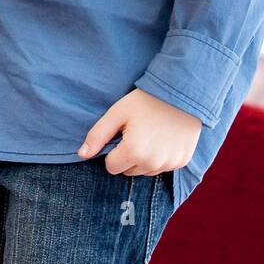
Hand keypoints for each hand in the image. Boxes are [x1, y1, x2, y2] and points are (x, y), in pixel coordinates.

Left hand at [77, 88, 201, 175]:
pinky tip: (163, 138)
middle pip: (128, 171)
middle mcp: (153, 163)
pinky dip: (160, 157)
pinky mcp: (182, 162)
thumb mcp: (116, 114)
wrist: (180, 93)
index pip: (111, 167)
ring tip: (150, 134)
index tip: (121, 134)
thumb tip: (82, 155)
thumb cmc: (144, 101)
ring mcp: (170, 164)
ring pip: (145, 171)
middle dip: (127, 155)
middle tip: (136, 132)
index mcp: (134, 152)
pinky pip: (163, 167)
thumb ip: (97, 136)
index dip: (112, 151)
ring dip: (143, 158)